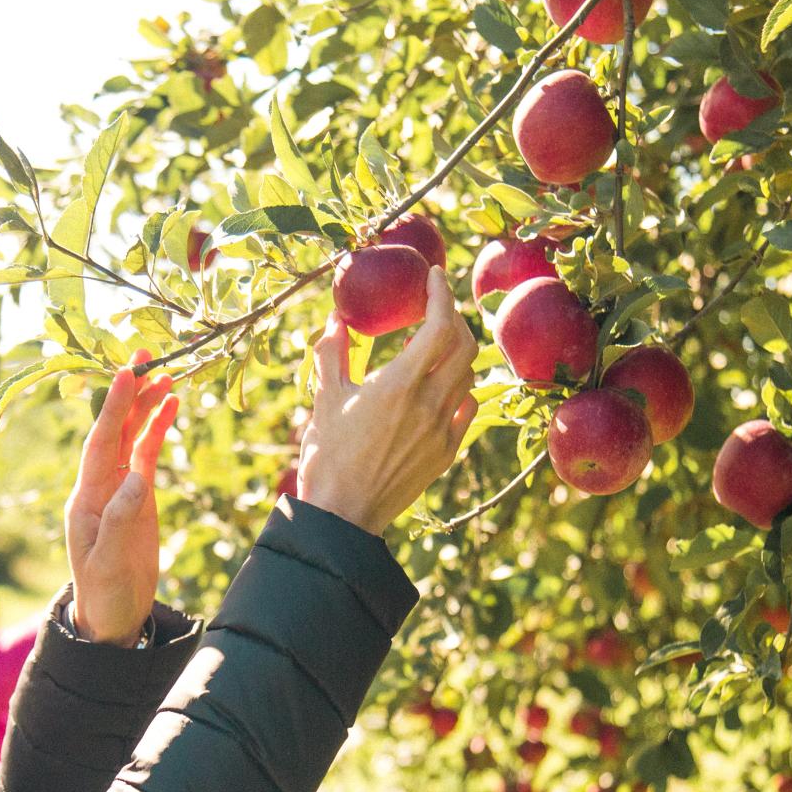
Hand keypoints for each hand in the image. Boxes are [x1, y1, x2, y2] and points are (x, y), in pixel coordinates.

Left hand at [65, 364, 179, 644]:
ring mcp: (119, 490)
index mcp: (86, 498)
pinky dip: (158, 430)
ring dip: (146, 406)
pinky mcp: (138, 498)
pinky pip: (147, 456)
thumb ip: (121, 519)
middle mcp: (99, 486)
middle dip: (128, 394)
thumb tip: (138, 478)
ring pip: (132, 438)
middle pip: (114, 430)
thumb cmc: (105, 593)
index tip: (125, 375)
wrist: (112, 618)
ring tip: (166, 374)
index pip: (100, 443)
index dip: (113, 408)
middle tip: (145, 356)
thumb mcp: (110, 561)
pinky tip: (171, 407)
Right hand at [298, 265, 479, 534]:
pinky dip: (461, 387)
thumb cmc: (327, 456)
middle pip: (464, 345)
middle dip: (454, 318)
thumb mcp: (323, 399)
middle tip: (436, 308)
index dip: (442, 295)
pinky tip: (442, 386)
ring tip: (434, 346)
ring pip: (468, 375)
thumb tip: (337, 318)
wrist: (343, 515)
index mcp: (398, 386)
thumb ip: (332, 353)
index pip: (439, 326)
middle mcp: (428, 405)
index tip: (434, 276)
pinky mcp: (447, 452)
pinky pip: (467, 408)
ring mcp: (442, 430)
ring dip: (456, 352)